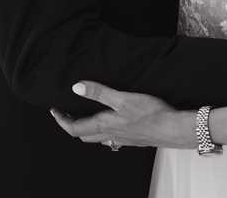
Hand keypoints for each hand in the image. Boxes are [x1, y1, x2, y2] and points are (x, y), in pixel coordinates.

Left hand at [50, 81, 190, 148]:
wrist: (171, 128)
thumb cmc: (150, 113)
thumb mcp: (122, 98)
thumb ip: (99, 92)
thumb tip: (76, 88)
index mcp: (105, 125)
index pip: (75, 129)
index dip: (62, 121)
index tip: (54, 111)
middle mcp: (110, 135)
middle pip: (84, 135)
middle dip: (72, 126)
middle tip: (66, 114)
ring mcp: (122, 138)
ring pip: (98, 138)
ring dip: (87, 129)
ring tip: (86, 116)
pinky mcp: (132, 138)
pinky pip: (111, 138)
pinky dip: (104, 132)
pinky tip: (112, 124)